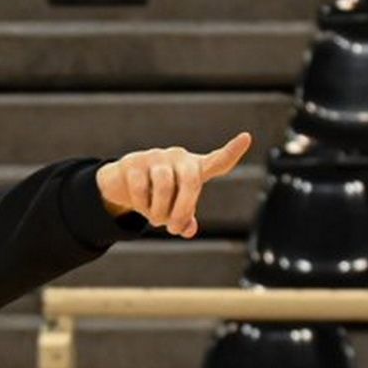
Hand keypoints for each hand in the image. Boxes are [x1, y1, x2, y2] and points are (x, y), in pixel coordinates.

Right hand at [95, 132, 251, 238]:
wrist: (121, 184)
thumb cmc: (156, 196)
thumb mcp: (173, 209)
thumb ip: (184, 220)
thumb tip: (187, 230)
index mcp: (194, 168)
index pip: (217, 161)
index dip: (232, 151)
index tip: (246, 137)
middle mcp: (178, 157)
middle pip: (191, 180)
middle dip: (184, 209)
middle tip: (174, 229)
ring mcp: (155, 157)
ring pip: (164, 185)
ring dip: (160, 211)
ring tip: (156, 220)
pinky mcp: (133, 162)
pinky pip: (141, 187)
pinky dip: (142, 205)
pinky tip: (141, 208)